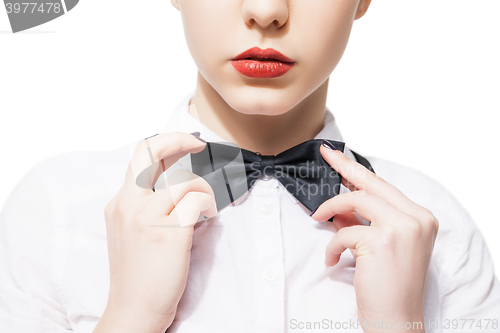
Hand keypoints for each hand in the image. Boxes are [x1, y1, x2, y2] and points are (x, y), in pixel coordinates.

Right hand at [93, 132, 216, 332]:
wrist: (133, 309)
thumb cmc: (138, 274)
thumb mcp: (130, 233)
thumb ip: (146, 206)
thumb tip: (177, 184)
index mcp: (119, 204)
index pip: (139, 156)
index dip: (166, 143)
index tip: (186, 144)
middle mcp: (128, 205)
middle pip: (150, 151)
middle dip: (178, 139)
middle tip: (198, 145)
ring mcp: (146, 218)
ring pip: (184, 180)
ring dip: (203, 187)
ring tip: (206, 205)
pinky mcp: (168, 233)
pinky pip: (196, 201)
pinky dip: (208, 204)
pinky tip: (207, 217)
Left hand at [310, 141, 438, 331]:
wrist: (397, 321)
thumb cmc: (389, 286)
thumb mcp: (378, 246)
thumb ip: (362, 221)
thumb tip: (339, 203)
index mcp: (420, 218)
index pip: (383, 186)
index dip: (358, 170)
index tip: (338, 155)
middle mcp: (416, 218)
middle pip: (372, 183)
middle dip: (344, 166)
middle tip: (325, 155)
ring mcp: (402, 228)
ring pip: (356, 199)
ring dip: (331, 207)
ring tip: (318, 218)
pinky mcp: (382, 241)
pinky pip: (344, 232)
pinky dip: (332, 245)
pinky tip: (331, 260)